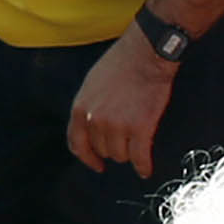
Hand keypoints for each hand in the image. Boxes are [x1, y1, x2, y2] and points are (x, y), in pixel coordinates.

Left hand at [68, 25, 178, 174]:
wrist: (146, 54)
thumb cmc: (121, 63)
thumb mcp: (92, 83)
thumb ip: (88, 107)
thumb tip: (89, 126)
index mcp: (80, 108)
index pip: (77, 144)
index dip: (87, 158)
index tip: (96, 164)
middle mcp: (95, 120)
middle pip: (102, 150)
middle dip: (114, 148)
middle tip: (126, 140)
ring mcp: (117, 126)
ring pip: (120, 155)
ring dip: (129, 153)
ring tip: (138, 143)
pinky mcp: (140, 129)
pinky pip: (139, 158)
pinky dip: (143, 167)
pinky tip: (145, 170)